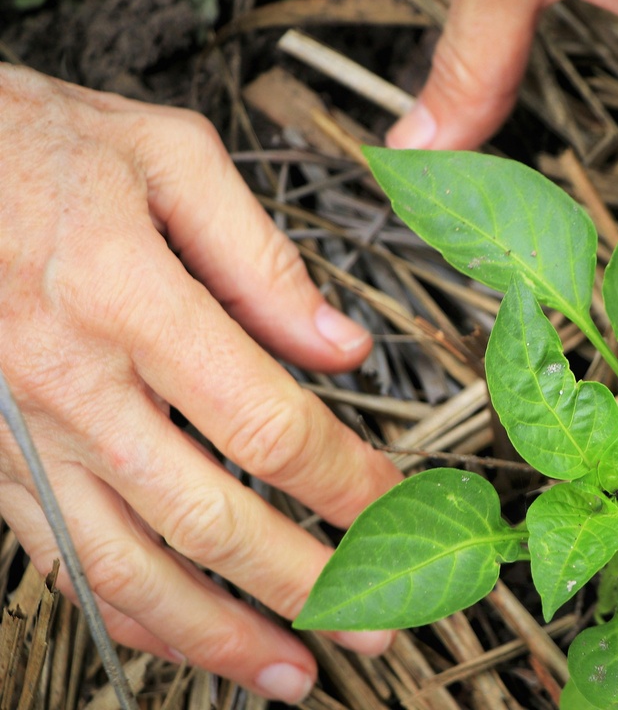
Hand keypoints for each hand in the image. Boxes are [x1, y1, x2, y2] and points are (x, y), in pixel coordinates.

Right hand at [0, 65, 399, 701]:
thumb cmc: (28, 143)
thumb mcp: (163, 156)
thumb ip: (261, 257)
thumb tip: (344, 346)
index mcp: (127, 299)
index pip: (268, 426)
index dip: (346, 482)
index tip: (398, 505)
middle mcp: (72, 386)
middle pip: (211, 520)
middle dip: (307, 584)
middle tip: (378, 621)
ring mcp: (23, 437)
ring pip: (129, 569)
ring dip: (221, 636)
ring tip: (295, 672)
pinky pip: (63, 561)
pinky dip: (131, 616)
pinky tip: (187, 641)